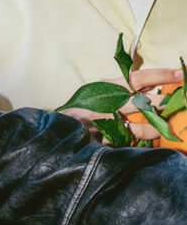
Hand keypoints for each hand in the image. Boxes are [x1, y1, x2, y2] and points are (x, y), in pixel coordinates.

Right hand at [61, 67, 181, 141]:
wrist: (50, 131)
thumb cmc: (77, 111)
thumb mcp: (98, 93)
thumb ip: (121, 90)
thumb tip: (151, 86)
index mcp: (105, 88)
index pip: (137, 78)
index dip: (160, 76)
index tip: (180, 74)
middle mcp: (103, 105)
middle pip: (140, 103)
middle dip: (162, 104)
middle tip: (178, 103)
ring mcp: (98, 126)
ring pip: (133, 129)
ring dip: (151, 129)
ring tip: (162, 130)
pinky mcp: (94, 145)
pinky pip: (119, 147)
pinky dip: (131, 148)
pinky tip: (141, 150)